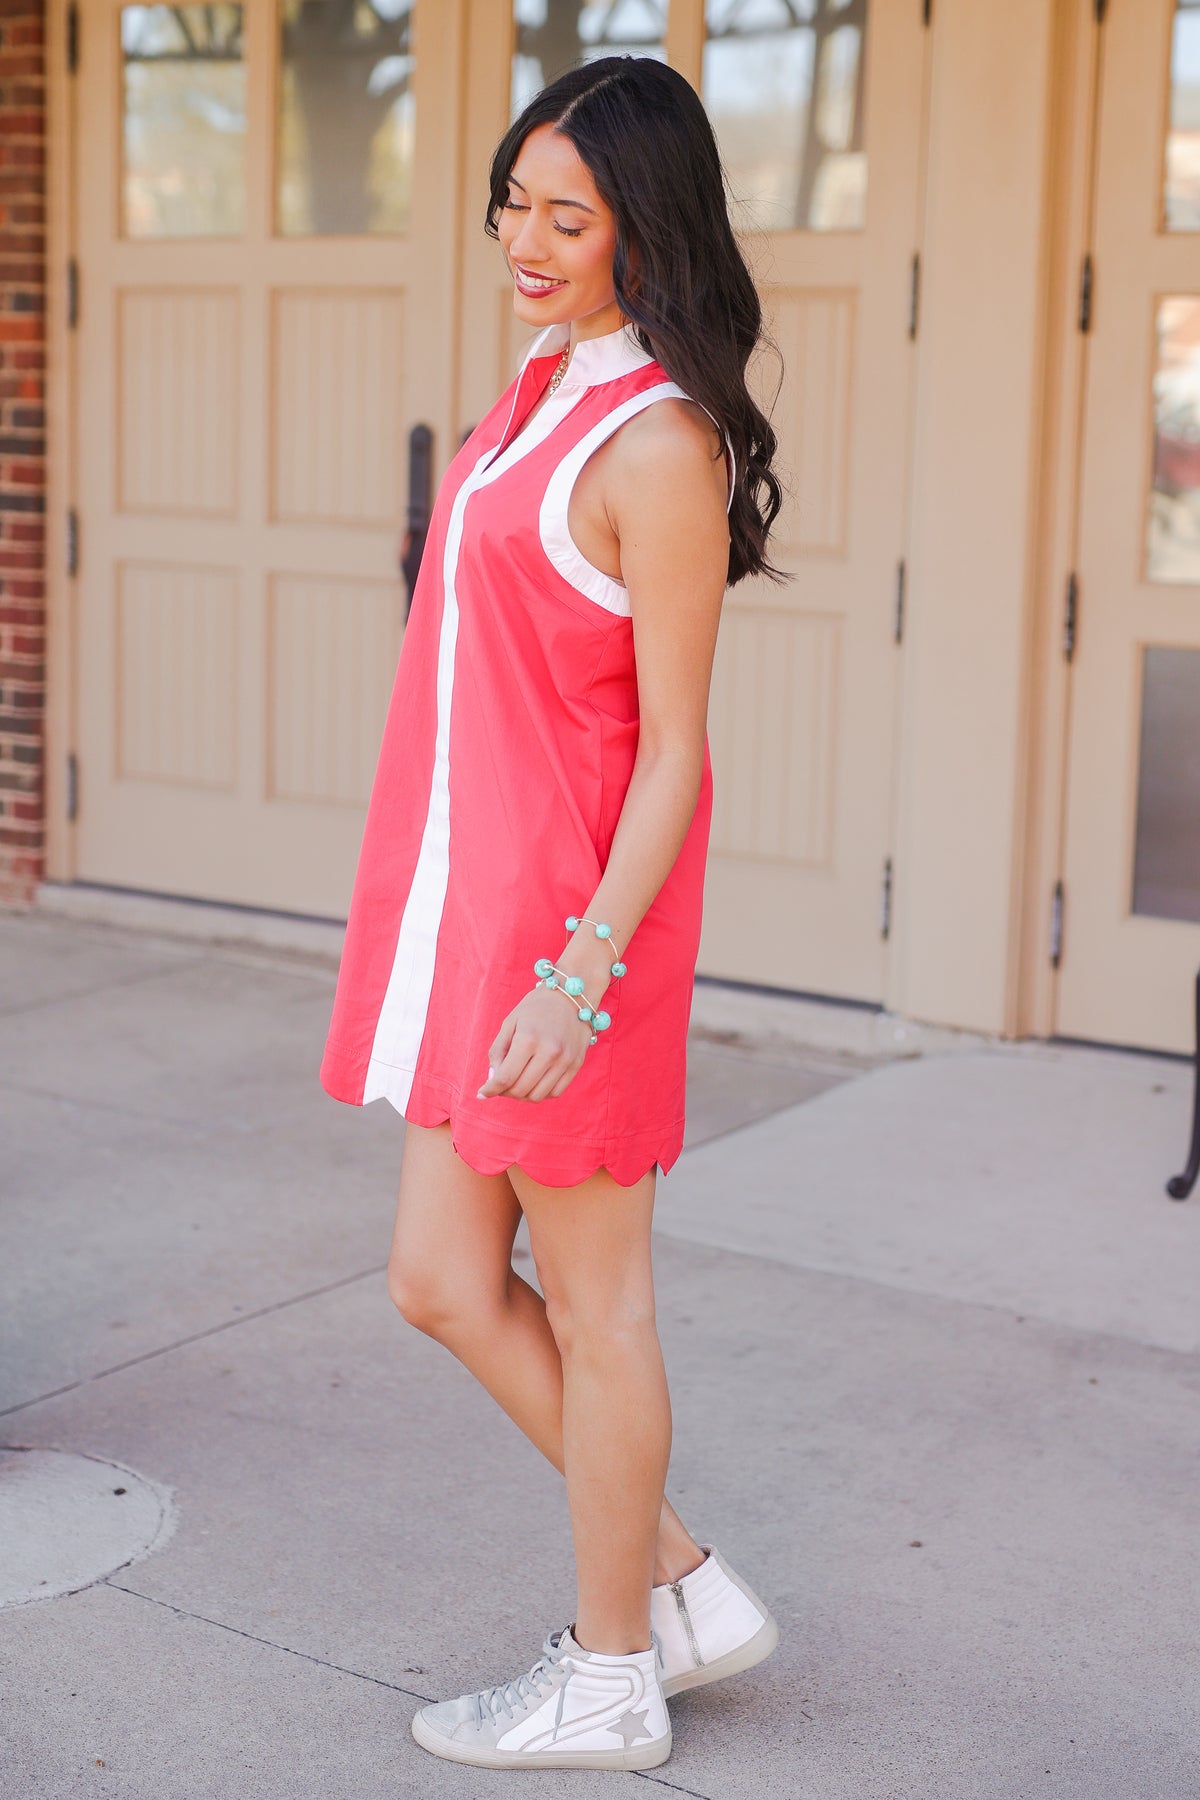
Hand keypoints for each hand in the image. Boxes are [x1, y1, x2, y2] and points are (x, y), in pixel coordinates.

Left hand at [476, 984, 591, 1101]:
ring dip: (522, 1095)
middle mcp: (549, 1052)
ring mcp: (565, 1060)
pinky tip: (535, 1081)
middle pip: (520, 1089)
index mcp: (528, 1038)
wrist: (572, 995)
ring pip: (537, 1096)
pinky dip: (541, 1092)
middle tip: (501, 1084)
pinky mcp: (576, 1065)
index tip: (481, 1093)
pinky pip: (555, 1092)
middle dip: (505, 1092)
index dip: (490, 1090)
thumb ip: (497, 1051)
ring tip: (517, 1082)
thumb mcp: (510, 1022)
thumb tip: (492, 1079)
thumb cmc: (536, 1007)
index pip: (505, 1077)